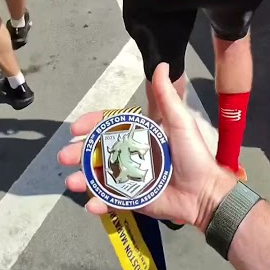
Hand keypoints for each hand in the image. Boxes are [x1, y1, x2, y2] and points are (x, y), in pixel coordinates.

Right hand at [57, 63, 236, 229]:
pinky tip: (91, 205)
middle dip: (78, 154)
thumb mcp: (180, 123)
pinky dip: (99, 204)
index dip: (92, 125)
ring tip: (72, 183)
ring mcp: (130, 179)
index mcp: (140, 135)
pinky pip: (112, 202)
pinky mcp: (134, 200)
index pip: (110, 127)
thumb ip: (167, 97)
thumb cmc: (194, 156)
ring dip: (83, 179)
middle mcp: (131, 155)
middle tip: (64, 157)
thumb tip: (162, 65)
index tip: (77, 128)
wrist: (205, 193)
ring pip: (99, 177)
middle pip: (98, 152)